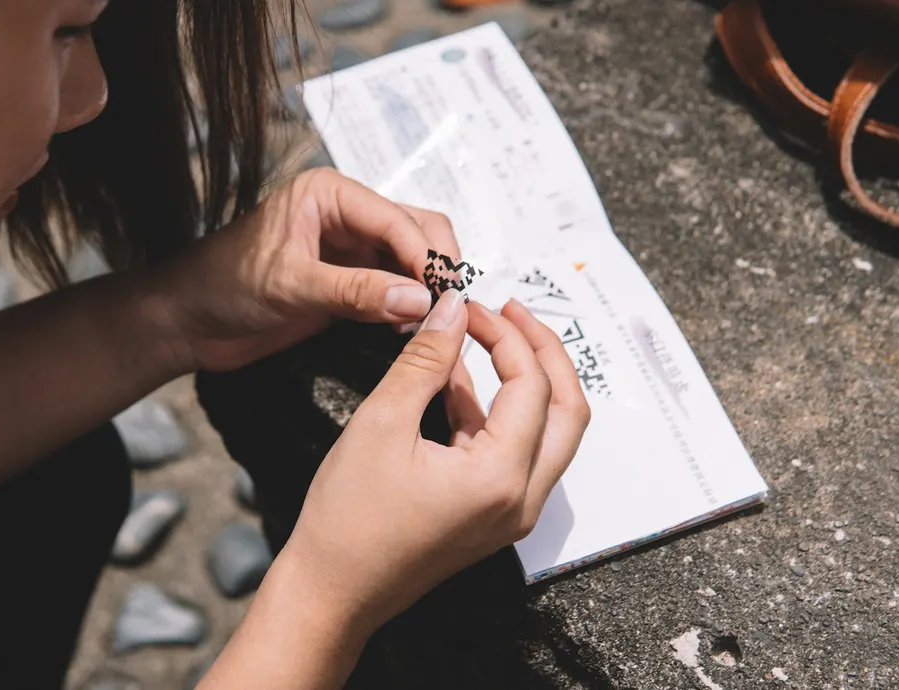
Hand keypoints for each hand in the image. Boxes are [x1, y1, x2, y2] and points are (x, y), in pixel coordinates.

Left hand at [162, 167, 459, 371]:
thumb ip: (355, 291)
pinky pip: (394, 287)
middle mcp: (346, 213)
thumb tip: (419, 300)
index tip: (442, 297)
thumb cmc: (224, 286)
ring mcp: (350, 247)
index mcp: (330, 193)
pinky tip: (409, 330)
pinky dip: (408, 306)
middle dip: (435, 267)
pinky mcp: (349, 280)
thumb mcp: (291, 286)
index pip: (397, 219)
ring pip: (411, 259)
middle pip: (417, 229)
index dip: (425, 257)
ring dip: (426, 288)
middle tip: (446, 311)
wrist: (188, 319)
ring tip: (432, 324)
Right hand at [275, 288, 591, 635]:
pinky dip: (495, 411)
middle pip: (567, 410)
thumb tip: (453, 307)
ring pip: (547, 432)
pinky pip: (513, 452)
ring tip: (484, 334)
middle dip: (542, 352)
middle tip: (508, 311)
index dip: (504, 334)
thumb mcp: (382, 422)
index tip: (468, 304)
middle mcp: (523, 500)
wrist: (331, 593)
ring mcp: (511, 513)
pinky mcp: (492, 515)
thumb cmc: (348, 517)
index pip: (531, 385)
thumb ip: (425, 359)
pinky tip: (456, 379)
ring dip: (524, 380)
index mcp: (502, 478)